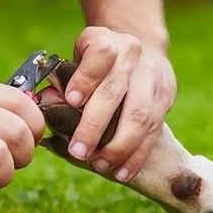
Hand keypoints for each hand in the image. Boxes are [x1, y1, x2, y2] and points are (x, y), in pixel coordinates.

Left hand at [63, 26, 175, 181]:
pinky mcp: (165, 98)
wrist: (142, 47)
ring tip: (101, 165)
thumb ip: (65, 79)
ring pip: (140, 116)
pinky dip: (137, 155)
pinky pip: (153, 132)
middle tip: (78, 151)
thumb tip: (47, 104)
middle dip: (95, 126)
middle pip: (116, 92)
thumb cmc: (100, 61)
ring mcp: (152, 78)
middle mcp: (132, 57)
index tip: (71, 100)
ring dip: (119, 147)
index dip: (86, 78)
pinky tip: (122, 171)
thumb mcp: (80, 57)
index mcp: (106, 42)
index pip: (100, 55)